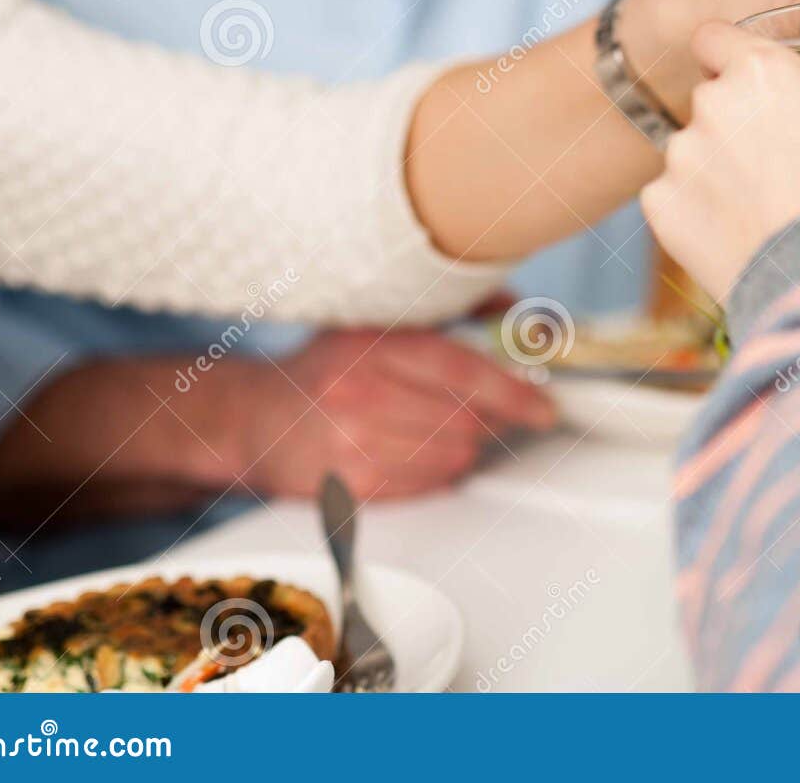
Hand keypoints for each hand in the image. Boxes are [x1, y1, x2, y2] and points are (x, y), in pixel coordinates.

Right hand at [239, 328, 555, 498]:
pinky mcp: (351, 487)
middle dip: (490, 419)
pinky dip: (437, 472)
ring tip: (439, 427)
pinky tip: (417, 451)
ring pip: (452, 457)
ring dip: (464, 446)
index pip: (460, 369)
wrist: (256, 419)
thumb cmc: (325, 368)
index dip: (512, 391)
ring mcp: (353, 445)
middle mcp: (360, 394)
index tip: (543, 406)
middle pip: (464, 419)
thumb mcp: (377, 323)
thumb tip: (516, 313)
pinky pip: (426, 486)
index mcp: (372, 346)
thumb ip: (453, 314)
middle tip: (492, 412)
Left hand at [640, 21, 799, 300]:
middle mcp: (710, 106)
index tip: (761, 84)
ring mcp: (681, 160)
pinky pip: (676, 198)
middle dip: (745, 121)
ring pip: (696, 150)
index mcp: (762, 71)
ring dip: (723, 167)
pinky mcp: (663, 210)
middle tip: (792, 159)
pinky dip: (702, 212)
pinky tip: (746, 230)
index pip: (716, 36)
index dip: (736, 54)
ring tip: (773, 203)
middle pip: (716, 98)